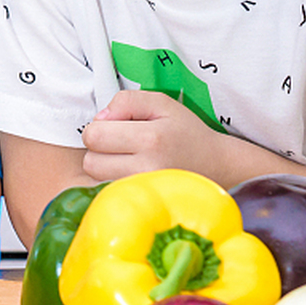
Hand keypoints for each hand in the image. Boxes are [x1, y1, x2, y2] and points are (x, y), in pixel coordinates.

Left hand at [80, 88, 232, 182]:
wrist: (215, 165)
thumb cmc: (185, 131)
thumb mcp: (161, 102)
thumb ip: (126, 101)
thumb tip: (100, 118)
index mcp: (151, 138)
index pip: (94, 135)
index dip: (99, 127)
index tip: (117, 127)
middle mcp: (147, 168)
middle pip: (90, 162)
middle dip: (98, 149)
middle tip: (119, 143)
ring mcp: (146, 190)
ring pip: (97, 179)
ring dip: (105, 166)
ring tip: (128, 158)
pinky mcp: (145, 203)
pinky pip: (110, 192)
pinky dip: (114, 180)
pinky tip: (131, 172)